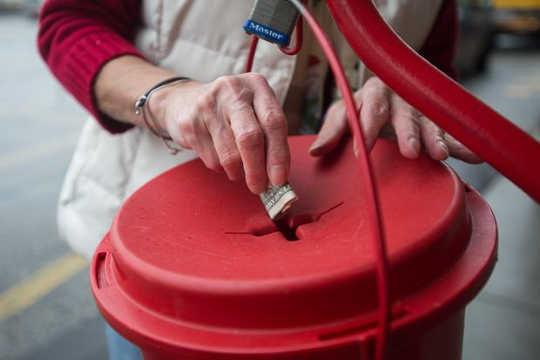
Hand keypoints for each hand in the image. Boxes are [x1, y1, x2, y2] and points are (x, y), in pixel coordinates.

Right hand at [150, 73, 289, 193]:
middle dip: (257, 170)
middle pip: (250, 138)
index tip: (279, 179)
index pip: (274, 122)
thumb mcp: (253, 111)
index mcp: (256, 85)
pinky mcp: (190, 123)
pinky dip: (220, 167)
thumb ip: (269, 136)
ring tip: (239, 171)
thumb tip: (278, 176)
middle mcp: (233, 90)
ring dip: (238, 172)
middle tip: (259, 188)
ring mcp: (208, 105)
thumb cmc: (229, 112)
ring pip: (230, 155)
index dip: (279, 155)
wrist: (182, 101)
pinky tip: (219, 156)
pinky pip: (212, 159)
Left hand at [309, 76, 481, 162]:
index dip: (365, 130)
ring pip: (429, 121)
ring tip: (440, 155)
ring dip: (435, 138)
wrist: (384, 92)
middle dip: (407, 132)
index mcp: (372, 93)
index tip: (361, 152)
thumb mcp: (341, 114)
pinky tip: (474, 155)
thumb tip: (316, 151)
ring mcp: (419, 107)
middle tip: (410, 151)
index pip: (368, 110)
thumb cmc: (358, 106)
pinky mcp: (435, 118)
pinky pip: (450, 130)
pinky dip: (461, 142)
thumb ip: (333, 131)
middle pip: (403, 114)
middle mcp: (398, 97)